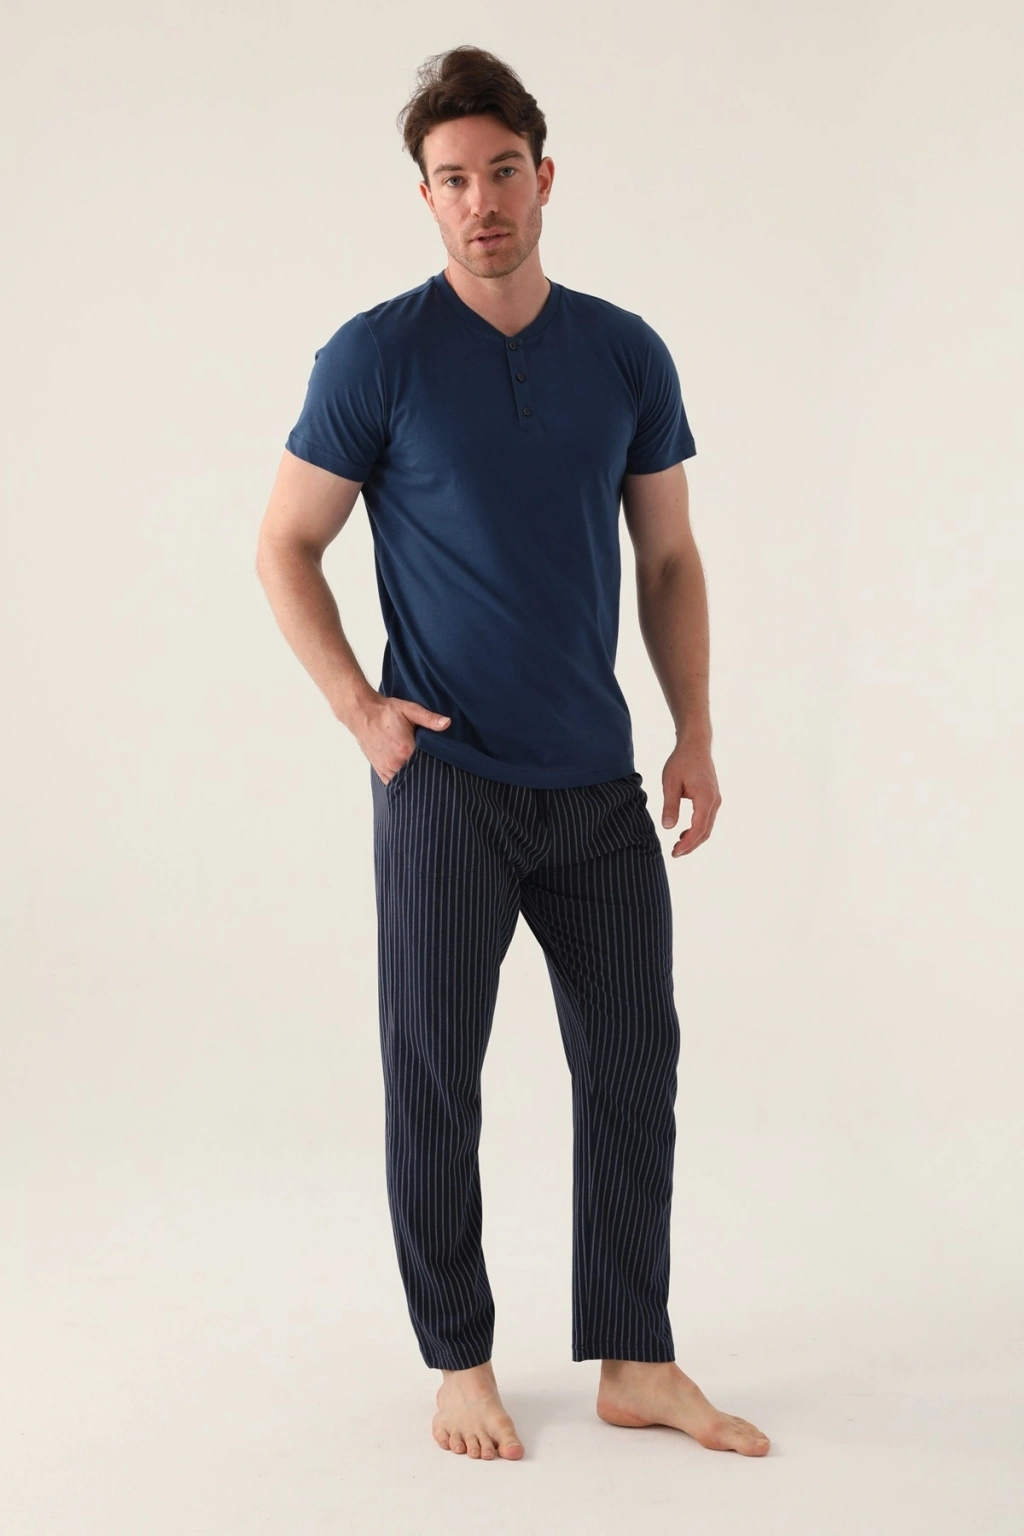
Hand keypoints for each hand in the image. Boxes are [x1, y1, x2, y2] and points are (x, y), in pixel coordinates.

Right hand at [354, 693, 449, 783]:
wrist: (363, 713)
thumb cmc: (386, 711)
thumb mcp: (410, 710)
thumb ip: (429, 718)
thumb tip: (447, 723)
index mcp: (406, 750)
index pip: (430, 764)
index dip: (439, 763)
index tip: (445, 761)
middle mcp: (396, 763)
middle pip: (418, 775)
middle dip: (427, 772)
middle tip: (436, 766)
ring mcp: (386, 769)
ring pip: (406, 782)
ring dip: (415, 777)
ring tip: (423, 771)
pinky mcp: (380, 770)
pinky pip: (393, 783)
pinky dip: (402, 781)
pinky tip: (410, 776)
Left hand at [660, 737, 720, 856]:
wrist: (696, 745)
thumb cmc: (682, 761)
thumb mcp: (670, 783)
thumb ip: (670, 805)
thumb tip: (667, 827)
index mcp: (705, 798)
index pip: (698, 829)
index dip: (687, 844)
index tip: (675, 852)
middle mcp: (714, 801)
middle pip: (705, 831)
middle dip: (691, 845)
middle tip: (675, 854)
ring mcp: (716, 799)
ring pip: (707, 826)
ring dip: (694, 838)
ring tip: (678, 846)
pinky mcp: (713, 797)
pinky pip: (707, 818)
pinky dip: (697, 829)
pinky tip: (684, 833)